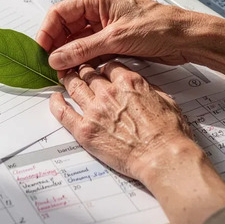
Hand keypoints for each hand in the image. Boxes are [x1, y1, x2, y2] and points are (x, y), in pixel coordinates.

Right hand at [36, 0, 209, 69]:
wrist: (185, 38)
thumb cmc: (159, 26)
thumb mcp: (115, 38)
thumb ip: (82, 49)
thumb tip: (56, 57)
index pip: (61, 12)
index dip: (47, 31)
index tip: (41, 50)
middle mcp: (100, 9)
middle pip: (67, 27)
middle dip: (57, 46)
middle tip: (50, 65)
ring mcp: (107, 25)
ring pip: (78, 40)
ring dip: (70, 55)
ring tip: (62, 72)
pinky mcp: (114, 40)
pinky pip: (91, 49)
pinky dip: (83, 60)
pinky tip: (77, 72)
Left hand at [51, 62, 224, 223]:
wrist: (162, 157)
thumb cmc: (169, 134)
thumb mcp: (166, 100)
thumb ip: (149, 89)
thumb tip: (143, 87)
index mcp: (129, 82)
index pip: (109, 66)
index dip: (103, 67)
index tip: (100, 69)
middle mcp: (109, 92)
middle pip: (88, 74)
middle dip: (83, 71)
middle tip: (79, 70)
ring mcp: (94, 111)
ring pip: (74, 87)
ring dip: (68, 81)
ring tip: (64, 78)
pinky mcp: (85, 130)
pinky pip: (63, 112)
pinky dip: (56, 103)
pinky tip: (55, 99)